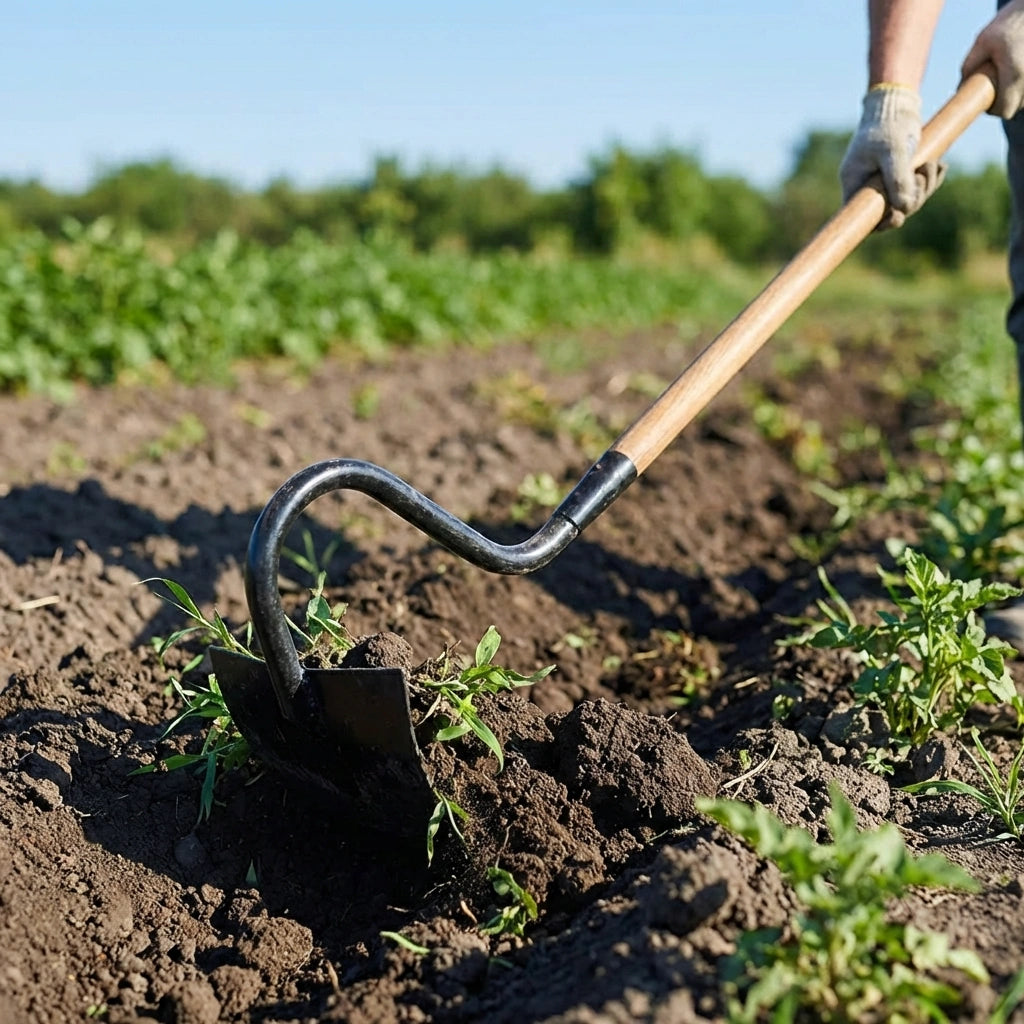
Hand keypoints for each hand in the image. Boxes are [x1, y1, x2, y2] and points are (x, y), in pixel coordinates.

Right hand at [839, 85, 944, 228]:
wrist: (896, 101)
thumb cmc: (889, 124)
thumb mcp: (893, 150)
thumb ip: (898, 179)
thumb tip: (905, 208)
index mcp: (854, 182)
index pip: (862, 216)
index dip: (880, 224)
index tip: (897, 217)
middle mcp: (866, 185)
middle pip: (890, 210)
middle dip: (912, 197)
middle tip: (925, 174)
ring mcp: (883, 181)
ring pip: (906, 199)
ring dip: (925, 185)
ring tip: (933, 163)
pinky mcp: (899, 174)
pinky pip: (915, 188)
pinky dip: (930, 179)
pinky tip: (939, 165)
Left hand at [962, 0, 1023, 118]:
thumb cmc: (1010, 22)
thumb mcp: (984, 40)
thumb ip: (970, 64)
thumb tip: (960, 88)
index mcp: (1015, 73)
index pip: (1004, 111)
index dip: (993, 110)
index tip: (986, 100)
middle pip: (1015, 107)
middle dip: (1003, 101)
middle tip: (994, 86)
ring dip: (1014, 92)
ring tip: (1007, 74)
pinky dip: (1022, 85)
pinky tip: (1017, 70)